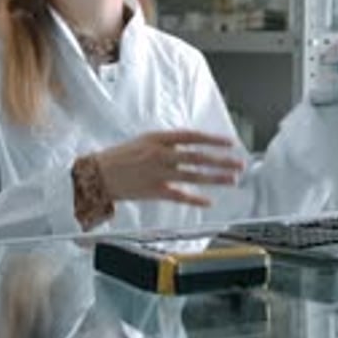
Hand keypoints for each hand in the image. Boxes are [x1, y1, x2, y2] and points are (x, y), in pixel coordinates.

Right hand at [96, 129, 244, 207]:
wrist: (98, 174)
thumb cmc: (119, 156)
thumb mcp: (143, 140)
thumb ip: (166, 143)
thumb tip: (189, 146)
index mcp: (158, 138)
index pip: (192, 137)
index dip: (212, 139)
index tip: (228, 143)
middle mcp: (160, 154)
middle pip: (197, 157)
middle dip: (221, 160)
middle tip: (238, 163)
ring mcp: (158, 173)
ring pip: (193, 175)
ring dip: (215, 178)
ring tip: (231, 180)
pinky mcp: (155, 191)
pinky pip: (180, 195)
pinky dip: (195, 199)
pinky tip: (208, 201)